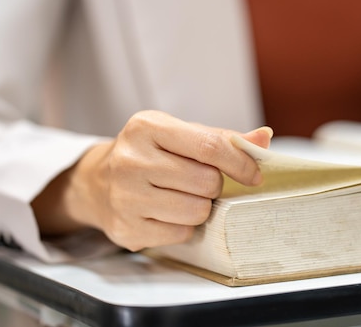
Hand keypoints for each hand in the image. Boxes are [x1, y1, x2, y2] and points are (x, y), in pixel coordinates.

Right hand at [32, 110, 272, 250]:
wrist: (97, 182)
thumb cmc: (150, 154)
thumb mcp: (180, 135)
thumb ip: (222, 138)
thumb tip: (264, 138)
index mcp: (147, 127)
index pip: (210, 147)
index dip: (241, 163)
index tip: (254, 175)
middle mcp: (131, 160)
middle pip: (207, 182)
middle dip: (215, 185)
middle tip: (203, 182)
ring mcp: (125, 196)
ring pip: (197, 211)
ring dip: (202, 207)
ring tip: (184, 197)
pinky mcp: (125, 228)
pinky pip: (181, 234)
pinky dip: (184, 226)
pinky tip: (168, 213)